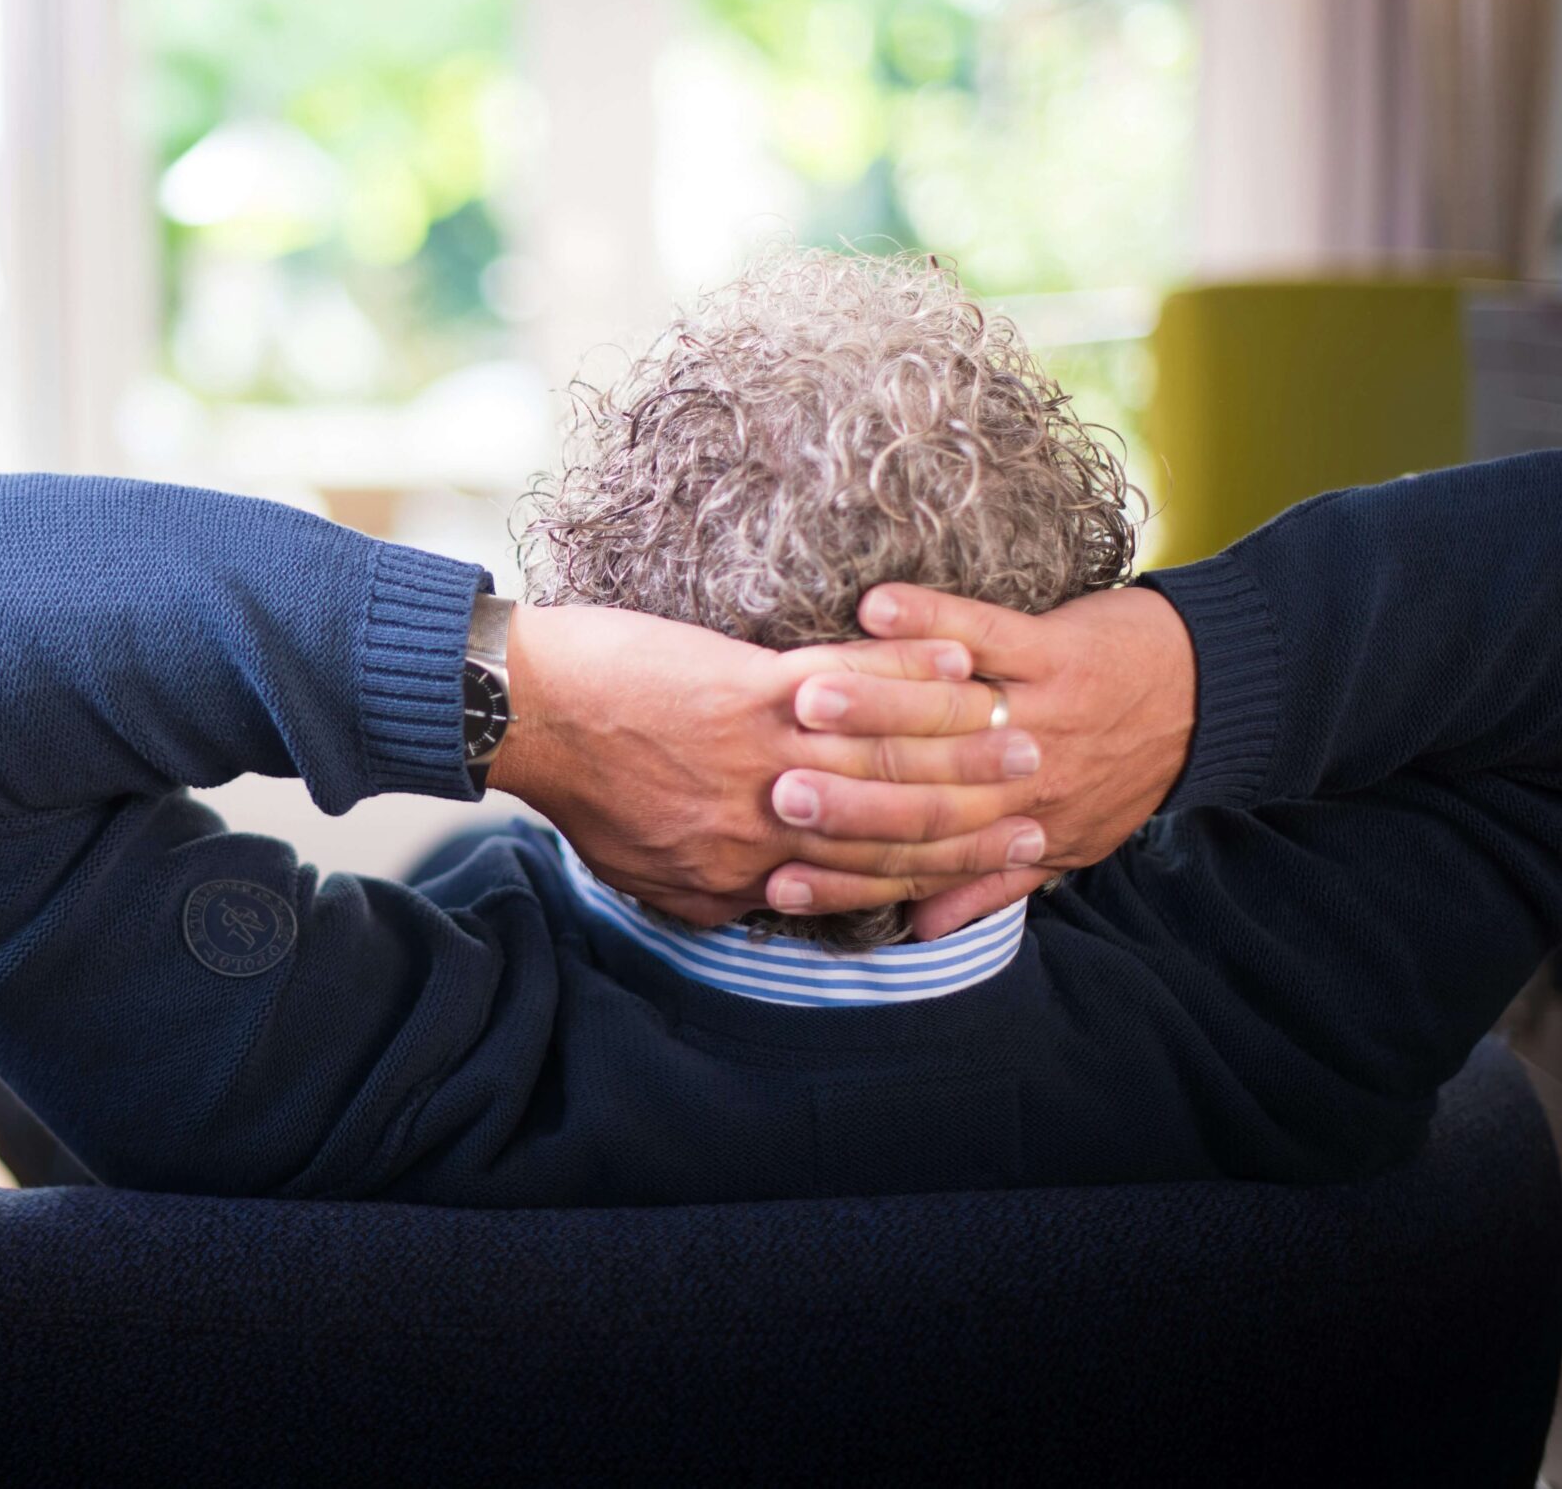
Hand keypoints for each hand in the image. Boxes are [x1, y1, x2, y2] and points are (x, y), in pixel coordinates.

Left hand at [486, 603, 1047, 926]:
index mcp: (746, 873)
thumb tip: (767, 904)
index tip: (1000, 854)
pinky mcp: (748, 691)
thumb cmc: (578, 789)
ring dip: (965, 740)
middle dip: (978, 811)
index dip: (944, 871)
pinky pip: (850, 686)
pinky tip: (957, 657)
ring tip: (1020, 725)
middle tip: (1041, 792)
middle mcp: (768, 826)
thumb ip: (719, 892)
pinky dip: (909, 672)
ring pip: (887, 759)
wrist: (521, 717)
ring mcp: (762, 757)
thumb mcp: (649, 875)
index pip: (868, 880)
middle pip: (897, 825)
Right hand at [763, 583, 1197, 938]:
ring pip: (946, 718)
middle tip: (774, 792)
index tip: (775, 876)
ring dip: (874, 704)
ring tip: (806, 699)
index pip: (920, 861)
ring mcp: (1041, 713)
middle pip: (924, 792)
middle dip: (845, 794)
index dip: (845, 873)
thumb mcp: (1067, 846)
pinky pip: (987, 632)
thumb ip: (988, 884)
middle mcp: (1027, 782)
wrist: (1215, 699)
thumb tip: (916, 930)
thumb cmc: (1127, 772)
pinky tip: (874, 608)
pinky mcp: (1057, 650)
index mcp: (1019, 832)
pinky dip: (932, 619)